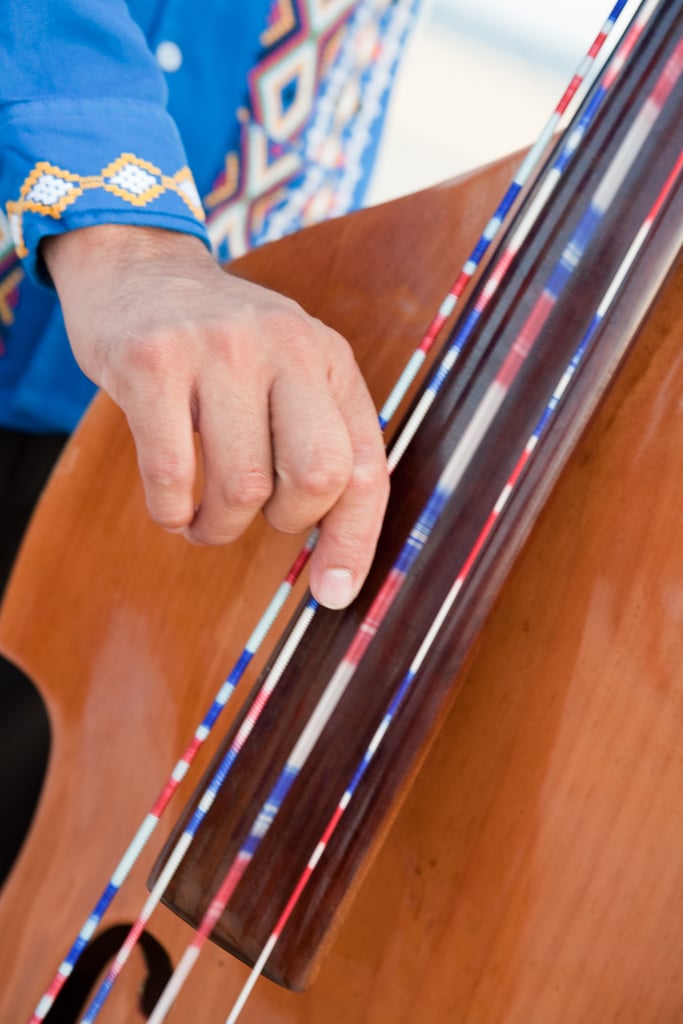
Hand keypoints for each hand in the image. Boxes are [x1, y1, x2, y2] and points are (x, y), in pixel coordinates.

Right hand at [43, 224, 388, 608]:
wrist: (139, 268)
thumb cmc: (222, 349)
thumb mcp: (291, 371)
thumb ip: (320, 442)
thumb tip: (336, 568)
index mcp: (329, 360)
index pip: (365, 466)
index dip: (355, 540)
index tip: (333, 592)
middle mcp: (286, 346)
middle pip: (316, 478)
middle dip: (284, 523)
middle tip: (255, 517)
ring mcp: (218, 349)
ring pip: (242, 487)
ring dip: (218, 527)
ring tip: (203, 519)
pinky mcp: (152, 360)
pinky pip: (172, 476)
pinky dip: (172, 512)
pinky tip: (170, 504)